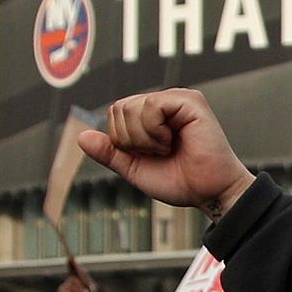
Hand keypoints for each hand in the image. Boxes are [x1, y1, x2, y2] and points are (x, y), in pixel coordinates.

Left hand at [81, 90, 254, 218]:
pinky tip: (173, 140)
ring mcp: (176, 99)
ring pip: (131, 107)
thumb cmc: (181, 181)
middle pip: (118, 108)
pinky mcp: (189, 100)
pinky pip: (150, 106)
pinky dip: (155, 132)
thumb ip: (110, 152)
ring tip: (168, 147)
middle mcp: (163, 103)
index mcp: (150, 116)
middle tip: (160, 152)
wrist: (209, 192)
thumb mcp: (134, 169)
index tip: (150, 155)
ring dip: (145, 138)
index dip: (122, 140)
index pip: (114, 114)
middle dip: (131, 139)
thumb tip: (81, 137)